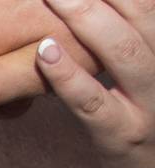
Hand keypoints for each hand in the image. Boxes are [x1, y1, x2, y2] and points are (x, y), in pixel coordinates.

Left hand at [35, 0, 154, 167]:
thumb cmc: (147, 101)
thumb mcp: (144, 51)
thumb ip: (127, 20)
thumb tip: (80, 4)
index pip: (146, 0)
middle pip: (141, 10)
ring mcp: (150, 97)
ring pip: (123, 50)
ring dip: (88, 17)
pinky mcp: (124, 133)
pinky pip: (95, 102)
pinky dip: (69, 76)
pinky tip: (45, 52)